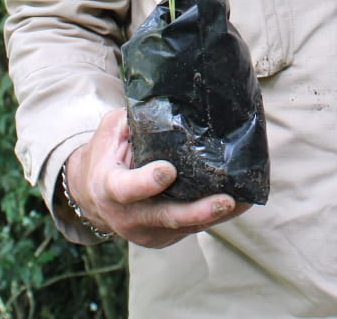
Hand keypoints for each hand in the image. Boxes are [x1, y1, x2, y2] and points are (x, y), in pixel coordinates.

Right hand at [63, 108, 251, 247]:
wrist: (93, 197)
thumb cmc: (106, 156)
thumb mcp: (111, 132)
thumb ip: (133, 120)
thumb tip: (165, 99)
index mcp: (110, 188)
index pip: (127, 189)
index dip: (147, 182)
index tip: (168, 171)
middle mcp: (128, 216)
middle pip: (166, 217)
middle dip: (197, 212)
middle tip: (225, 201)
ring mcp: (147, 232)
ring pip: (185, 226)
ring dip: (215, 215)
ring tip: (244, 201)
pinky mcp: (163, 238)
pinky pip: (191, 228)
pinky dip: (212, 217)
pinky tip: (237, 204)